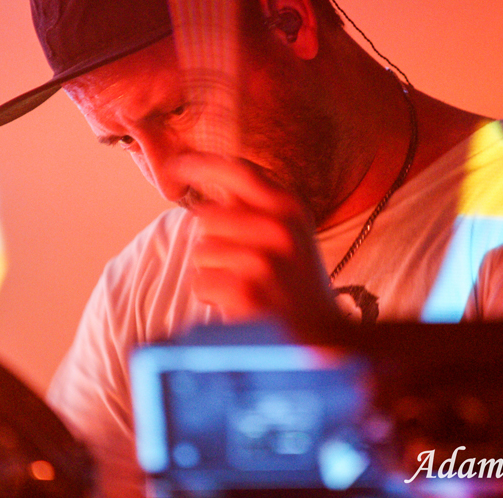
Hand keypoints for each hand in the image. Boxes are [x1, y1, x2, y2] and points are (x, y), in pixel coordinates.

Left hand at [174, 153, 346, 341]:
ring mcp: (265, 260)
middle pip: (207, 216)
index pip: (239, 171)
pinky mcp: (247, 292)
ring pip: (201, 251)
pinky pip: (200, 282)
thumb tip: (206, 173)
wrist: (325, 339)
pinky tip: (239, 305)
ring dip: (213, 271)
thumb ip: (254, 205)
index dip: (202, 164)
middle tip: (241, 265)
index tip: (177, 163)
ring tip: (245, 287)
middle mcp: (281, 228)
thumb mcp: (289, 233)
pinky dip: (212, 296)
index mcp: (291, 207)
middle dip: (213, 241)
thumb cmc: (297, 282)